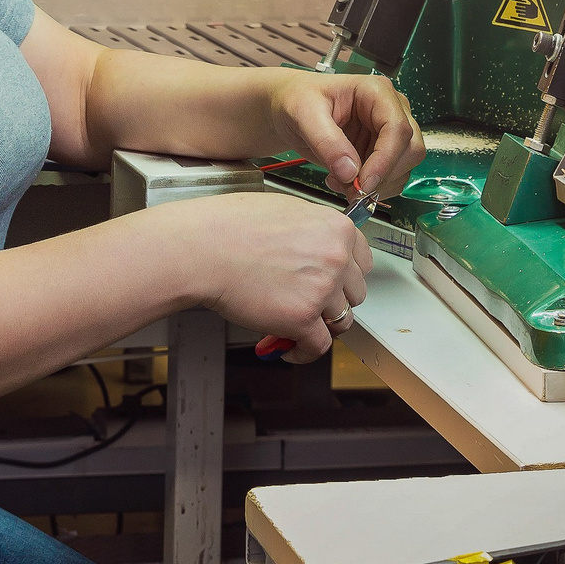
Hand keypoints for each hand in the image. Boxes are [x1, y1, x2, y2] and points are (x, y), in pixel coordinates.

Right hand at [167, 192, 370, 362]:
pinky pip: (318, 346)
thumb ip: (312, 231)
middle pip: (355, 293)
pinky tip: (290, 349)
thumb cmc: (228, 226)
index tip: (336, 285)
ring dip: (320, 325)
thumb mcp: (285, 211)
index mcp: (336, 228)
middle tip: (312, 305)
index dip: (346, 276)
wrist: (201, 248)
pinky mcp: (302, 318)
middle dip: (334, 301)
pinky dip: (304, 352)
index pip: (363, 261)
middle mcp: (336, 257)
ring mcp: (322, 289)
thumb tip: (317, 249)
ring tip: (298, 326)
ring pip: (341, 320)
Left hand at [266, 71, 426, 200]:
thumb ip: (326, 141)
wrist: (289, 109)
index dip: (385, 159)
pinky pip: (389, 178)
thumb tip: (350, 170)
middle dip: (383, 176)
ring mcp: (387, 133)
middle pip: (409, 150)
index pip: (397, 128)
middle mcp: (389, 110)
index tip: (364, 182)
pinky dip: (370, 188)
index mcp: (375, 92)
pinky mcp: (380, 152)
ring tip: (339, 181)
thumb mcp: (303, 114)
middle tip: (352, 188)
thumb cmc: (297, 99)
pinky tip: (344, 181)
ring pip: (403, 168)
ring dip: (376, 185)